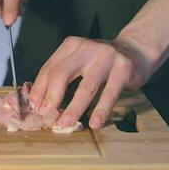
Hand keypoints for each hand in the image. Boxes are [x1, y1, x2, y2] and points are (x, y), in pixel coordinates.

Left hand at [28, 36, 152, 128]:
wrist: (135, 50)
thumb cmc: (99, 62)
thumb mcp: (78, 61)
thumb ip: (60, 76)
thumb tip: (38, 102)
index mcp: (70, 45)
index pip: (49, 68)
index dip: (39, 89)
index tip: (33, 107)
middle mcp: (86, 48)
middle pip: (62, 74)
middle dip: (51, 98)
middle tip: (46, 116)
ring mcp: (106, 56)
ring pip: (86, 87)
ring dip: (73, 108)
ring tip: (64, 124)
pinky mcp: (123, 68)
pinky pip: (109, 93)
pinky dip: (100, 110)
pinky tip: (94, 123)